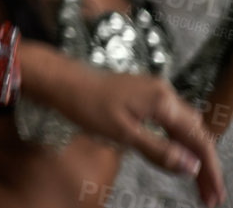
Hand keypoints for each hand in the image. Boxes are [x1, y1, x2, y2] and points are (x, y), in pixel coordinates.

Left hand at [30, 55, 225, 206]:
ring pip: (186, 127)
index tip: (214, 196)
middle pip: (197, 133)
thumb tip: (191, 166)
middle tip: (209, 196)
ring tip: (198, 183)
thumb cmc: (85, 103)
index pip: (199, 140)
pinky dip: (179, 140)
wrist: (61, 80)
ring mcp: (155, 91)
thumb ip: (159, 150)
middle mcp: (164, 92)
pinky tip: (177, 156)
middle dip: (206, 166)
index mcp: (162, 100)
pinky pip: (171, 119)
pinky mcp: (145, 93)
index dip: (210, 171)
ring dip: (193, 154)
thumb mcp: (122, 133)